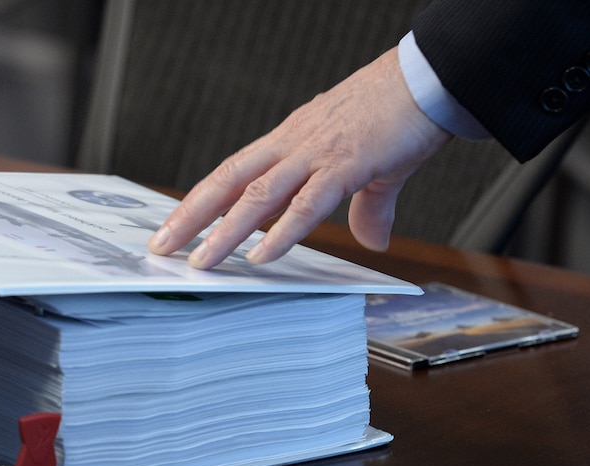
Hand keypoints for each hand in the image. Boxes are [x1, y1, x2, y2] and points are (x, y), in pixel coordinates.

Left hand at [148, 47, 451, 268]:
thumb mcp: (372, 169)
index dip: (202, 199)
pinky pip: (306, 204)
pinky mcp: (345, 164)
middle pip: (228, 181)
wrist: (427, 79)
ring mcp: (315, 154)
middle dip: (191, 215)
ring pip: (257, 195)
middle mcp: (292, 146)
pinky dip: (281, 232)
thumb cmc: (396, 114)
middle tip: (161, 246)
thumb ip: (365, 209)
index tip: (177, 224)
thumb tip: (370, 241)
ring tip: (200, 261)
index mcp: (291, 143)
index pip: (233, 173)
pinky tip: (261, 256)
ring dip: (225, 231)